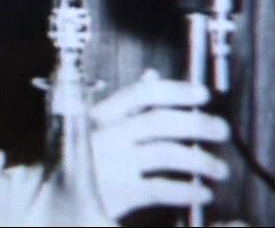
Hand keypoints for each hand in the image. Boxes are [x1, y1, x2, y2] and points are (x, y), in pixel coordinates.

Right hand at [90, 69, 230, 219]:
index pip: (142, 94)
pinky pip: (160, 189)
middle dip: (197, 123)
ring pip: (165, 154)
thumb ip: (124, 103)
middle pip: (159, 122)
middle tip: (221, 130)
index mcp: (100, 115)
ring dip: (200, 160)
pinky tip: (201, 192)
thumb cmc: (77, 157)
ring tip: (219, 168)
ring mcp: (111, 164)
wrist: (53, 198)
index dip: (176, 91)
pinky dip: (186, 190)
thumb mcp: (95, 124)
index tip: (202, 95)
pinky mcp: (117, 193)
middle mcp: (105, 135)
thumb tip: (151, 76)